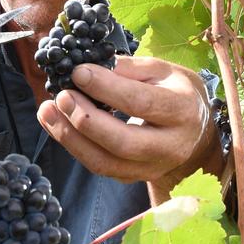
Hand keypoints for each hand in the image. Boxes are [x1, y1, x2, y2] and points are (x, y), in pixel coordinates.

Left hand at [37, 56, 223, 204]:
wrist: (197, 129)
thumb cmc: (175, 91)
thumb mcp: (161, 70)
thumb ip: (128, 68)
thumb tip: (88, 66)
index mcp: (182, 111)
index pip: (141, 103)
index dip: (107, 88)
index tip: (78, 72)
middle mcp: (171, 146)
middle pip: (123, 142)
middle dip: (86, 120)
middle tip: (61, 96)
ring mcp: (152, 168)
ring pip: (105, 163)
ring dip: (70, 138)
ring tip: (47, 110)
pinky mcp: (133, 177)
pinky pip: (98, 167)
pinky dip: (72, 146)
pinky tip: (54, 123)